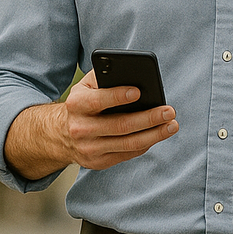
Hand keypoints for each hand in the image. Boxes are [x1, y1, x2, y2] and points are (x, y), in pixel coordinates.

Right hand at [60, 71, 178, 168]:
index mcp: (76, 104)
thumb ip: (104, 76)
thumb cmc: (83, 103)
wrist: (61, 134)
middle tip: (169, 111)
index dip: (118, 96)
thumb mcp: (85, 85)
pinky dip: (146, 144)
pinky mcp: (98, 162)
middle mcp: (81, 128)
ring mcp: (90, 148)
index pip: (98, 100)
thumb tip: (130, 71)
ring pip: (128, 143)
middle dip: (148, 118)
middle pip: (120, 125)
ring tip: (171, 125)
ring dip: (154, 135)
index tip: (138, 91)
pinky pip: (128, 154)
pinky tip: (158, 134)